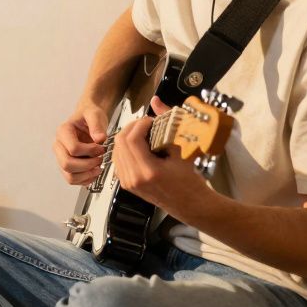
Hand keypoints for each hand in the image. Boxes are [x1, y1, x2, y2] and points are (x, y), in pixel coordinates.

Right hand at [54, 101, 110, 185]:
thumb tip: (99, 139)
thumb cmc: (89, 116)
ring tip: (98, 168)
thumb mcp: (95, 114)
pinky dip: (85, 180)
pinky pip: (73, 180)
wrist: (89, 120)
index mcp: (63, 131)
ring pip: (69, 176)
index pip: (73, 148)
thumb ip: (96, 125)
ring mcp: (62, 157)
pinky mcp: (67, 166)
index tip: (101, 148)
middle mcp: (59, 145)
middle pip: (67, 164)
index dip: (90, 151)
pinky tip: (94, 172)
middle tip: (99, 160)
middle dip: (87, 165)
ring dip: (86, 175)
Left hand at [110, 97, 210, 214]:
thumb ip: (167, 122)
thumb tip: (156, 101)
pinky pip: (118, 160)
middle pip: (120, 142)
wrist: (189, 204)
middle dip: (132, 127)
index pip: (132, 139)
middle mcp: (134, 178)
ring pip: (116, 150)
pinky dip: (125, 149)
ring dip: (127, 137)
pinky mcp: (126, 184)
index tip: (151, 121)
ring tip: (144, 134)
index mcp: (148, 172)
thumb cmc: (189, 182)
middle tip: (146, 124)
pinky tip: (139, 147)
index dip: (140, 124)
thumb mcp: (181, 150)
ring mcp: (128, 183)